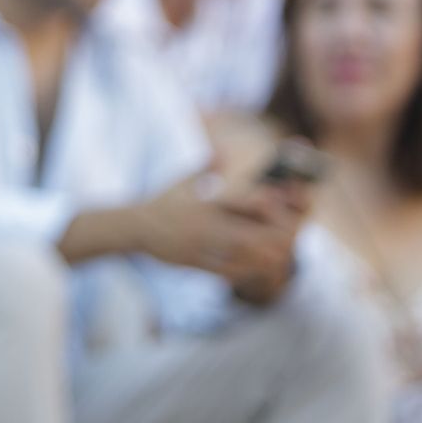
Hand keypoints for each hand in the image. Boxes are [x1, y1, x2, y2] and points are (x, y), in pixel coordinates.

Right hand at [135, 175, 297, 288]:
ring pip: (239, 256)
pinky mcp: (191, 262)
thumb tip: (223, 150)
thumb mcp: (182, 180)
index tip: (283, 210)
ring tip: (279, 260)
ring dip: (262, 259)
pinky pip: (223, 271)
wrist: (133, 226)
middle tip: (288, 242)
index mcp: (206, 201)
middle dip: (271, 240)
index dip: (268, 206)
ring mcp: (197, 244)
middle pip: (248, 234)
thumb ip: (206, 165)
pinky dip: (243, 272)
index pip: (244, 201)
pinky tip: (255, 271)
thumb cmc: (163, 202)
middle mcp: (203, 223)